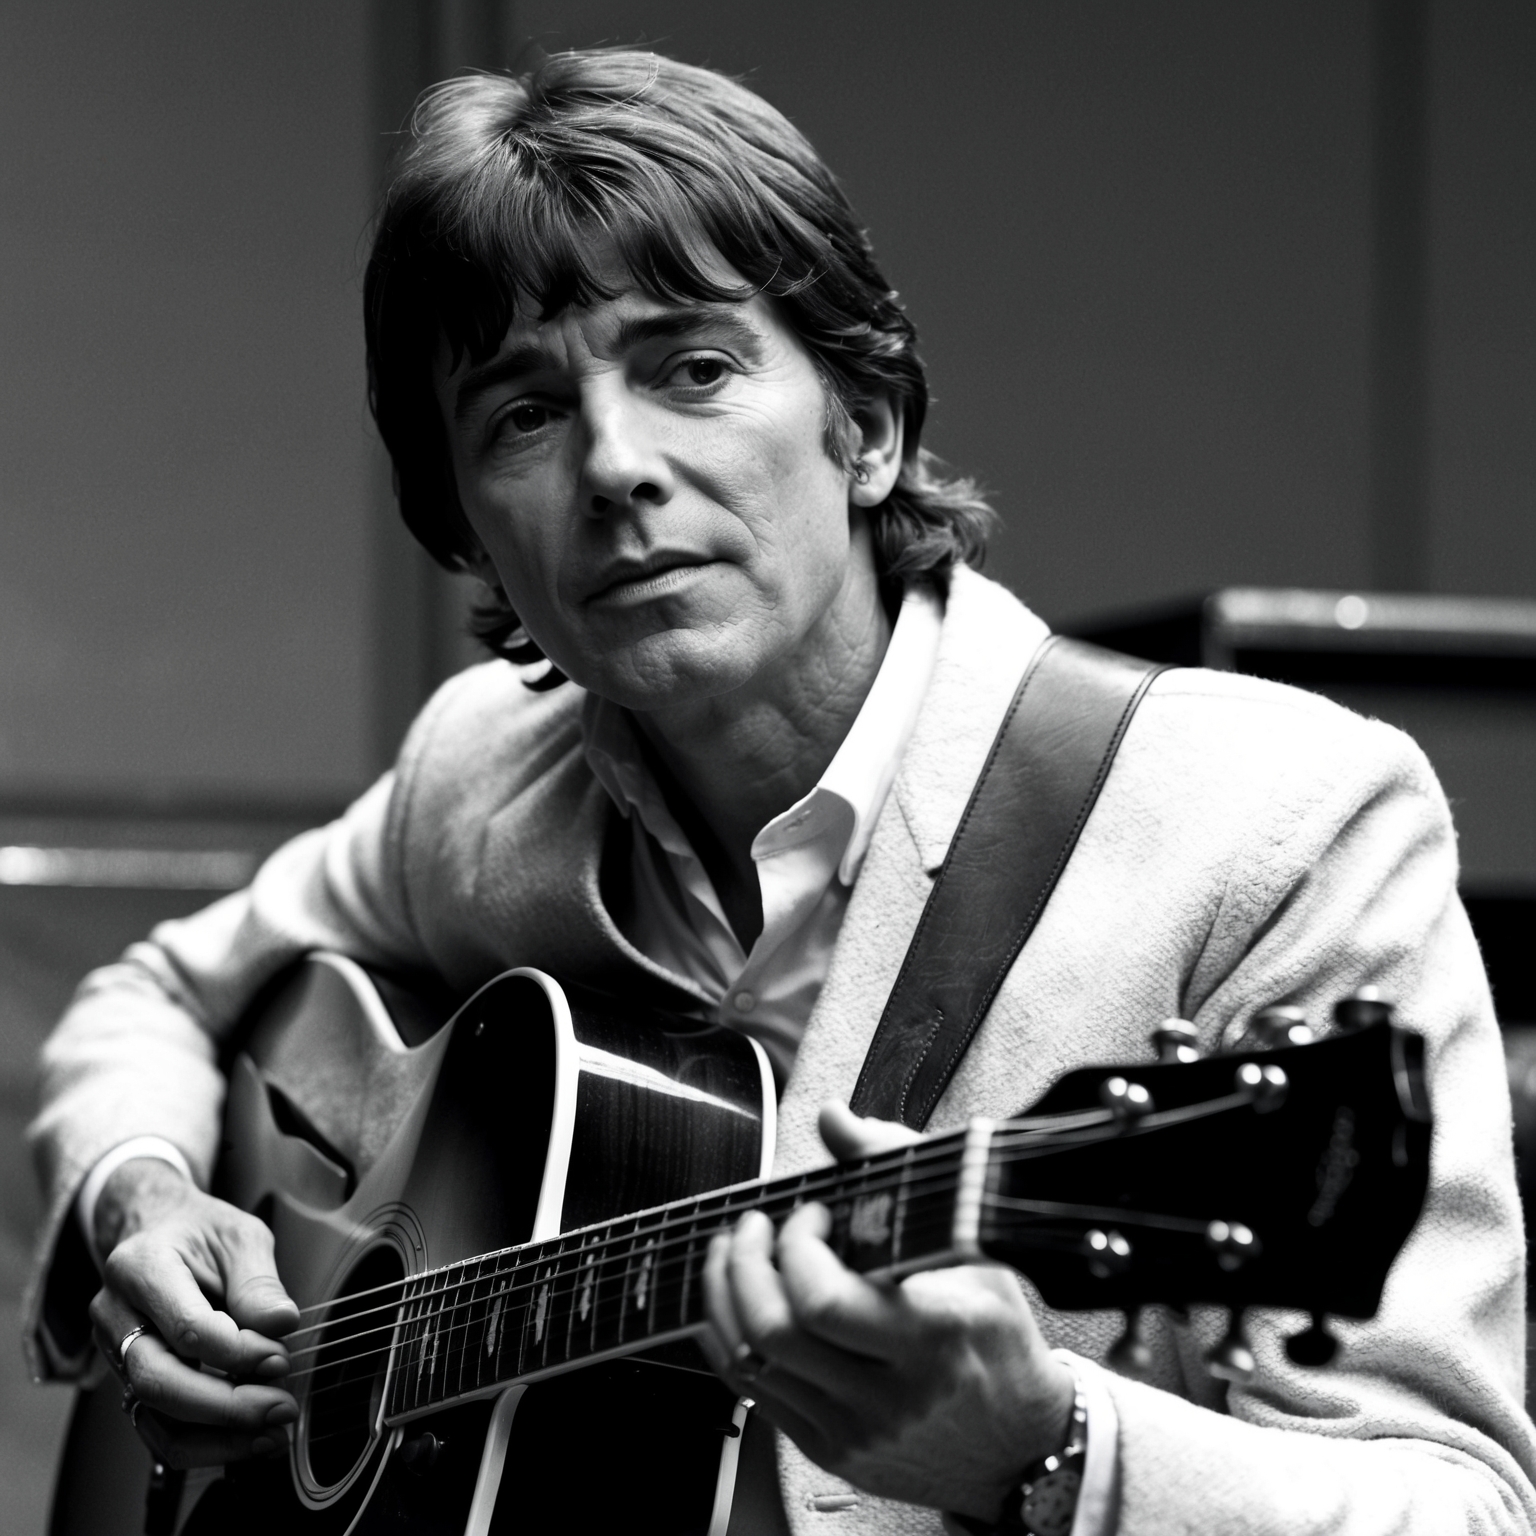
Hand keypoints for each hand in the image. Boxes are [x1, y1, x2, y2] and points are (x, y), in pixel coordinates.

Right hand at [88, 1157, 299, 1467]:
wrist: (159, 1231)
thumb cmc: (199, 1232)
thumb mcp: (239, 1235)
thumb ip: (258, 1281)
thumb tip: (280, 1323)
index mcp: (140, 1267)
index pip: (184, 1327)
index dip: (237, 1352)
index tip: (279, 1357)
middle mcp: (116, 1315)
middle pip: (157, 1380)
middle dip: (225, 1405)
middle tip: (280, 1406)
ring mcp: (116, 1354)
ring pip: (151, 1415)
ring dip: (216, 1436)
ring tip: (271, 1434)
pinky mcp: (130, 1382)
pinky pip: (156, 1429)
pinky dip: (203, 1444)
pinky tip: (248, 1440)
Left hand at [702, 1103, 1075, 1520]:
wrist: (1023, 1445)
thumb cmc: (997, 1336)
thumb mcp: (972, 1246)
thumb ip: (898, 1168)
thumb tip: (833, 1117)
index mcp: (932, 1341)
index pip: (825, 1302)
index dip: (797, 1246)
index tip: (812, 1213)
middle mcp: (889, 1397)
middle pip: (775, 1333)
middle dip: (744, 1264)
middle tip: (753, 1226)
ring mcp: (856, 1433)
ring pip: (752, 1364)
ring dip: (725, 1295)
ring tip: (734, 1251)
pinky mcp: (831, 1454)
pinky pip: (754, 1395)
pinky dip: (730, 1338)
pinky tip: (734, 1300)